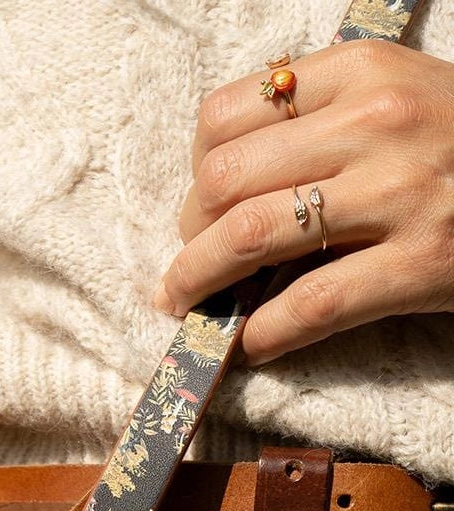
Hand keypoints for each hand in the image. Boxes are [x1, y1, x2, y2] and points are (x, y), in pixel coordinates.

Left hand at [155, 41, 453, 363]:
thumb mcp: (399, 97)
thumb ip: (321, 118)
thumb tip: (223, 179)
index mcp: (361, 72)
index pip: (226, 114)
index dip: (194, 167)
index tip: (199, 202)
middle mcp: (374, 124)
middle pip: (223, 178)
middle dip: (187, 231)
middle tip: (189, 263)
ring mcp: (399, 194)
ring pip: (249, 236)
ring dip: (198, 282)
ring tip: (190, 304)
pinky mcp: (418, 264)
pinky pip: (308, 305)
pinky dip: (262, 332)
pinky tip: (251, 343)